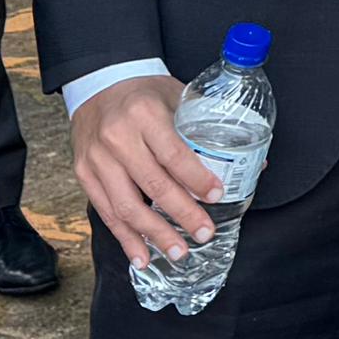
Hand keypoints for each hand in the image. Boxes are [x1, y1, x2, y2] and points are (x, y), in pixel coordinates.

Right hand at [72, 73, 222, 268]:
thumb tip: (253, 164)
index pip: (174, 154)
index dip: (196, 179)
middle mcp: (118, 137)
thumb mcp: (178, 97)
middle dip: (182, 214)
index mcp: (145, 114)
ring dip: (154, 234)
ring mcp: (97, 159)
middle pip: (152, 185)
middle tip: (204, 233)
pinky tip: (142, 256)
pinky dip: (125, 238)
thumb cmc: (145, 93)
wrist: (98, 83)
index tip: (217, 195)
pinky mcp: (85, 174)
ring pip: (126, 206)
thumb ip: (209, 128)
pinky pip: (106, 212)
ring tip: (178, 252)